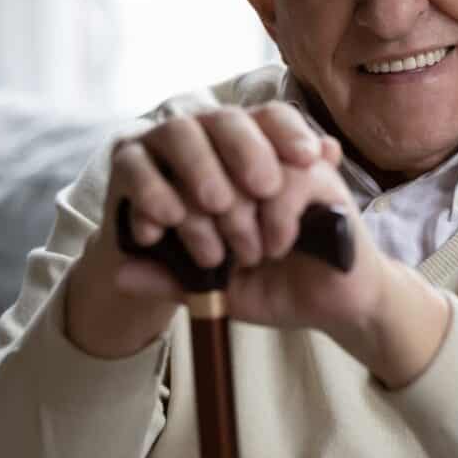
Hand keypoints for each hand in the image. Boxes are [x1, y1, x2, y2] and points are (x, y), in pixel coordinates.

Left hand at [66, 101, 448, 387]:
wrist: (338, 302)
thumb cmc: (279, 287)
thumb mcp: (218, 289)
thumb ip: (174, 279)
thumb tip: (120, 274)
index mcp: (223, 181)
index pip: (178, 162)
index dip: (163, 196)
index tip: (165, 239)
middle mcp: (254, 163)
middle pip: (210, 154)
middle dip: (205, 212)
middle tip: (217, 255)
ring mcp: (290, 165)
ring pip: (247, 165)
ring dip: (242, 216)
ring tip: (250, 253)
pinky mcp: (324, 177)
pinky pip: (289, 179)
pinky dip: (275, 218)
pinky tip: (277, 247)